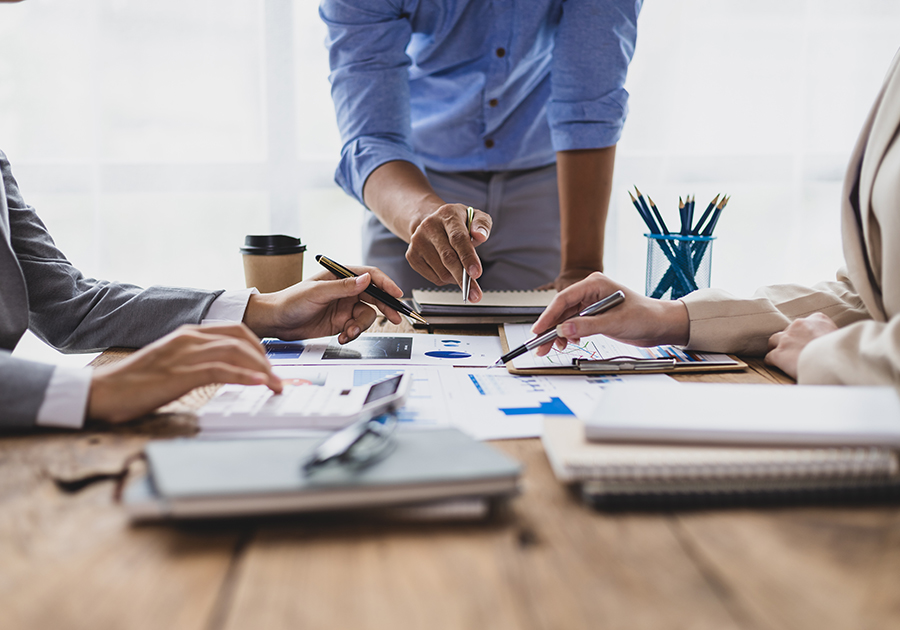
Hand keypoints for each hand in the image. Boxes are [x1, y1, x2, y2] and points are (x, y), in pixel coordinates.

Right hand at [88, 323, 280, 423]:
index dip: (258, 347)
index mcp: (188, 334)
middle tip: (276, 378)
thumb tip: (223, 371)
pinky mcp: (180, 373)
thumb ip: (197, 361)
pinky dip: (244, 376)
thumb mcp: (173, 364)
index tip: (269, 365)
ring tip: (275, 385)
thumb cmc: (135, 383)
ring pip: (236, 352)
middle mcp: (189, 338)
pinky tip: (258, 384)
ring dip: (261, 369)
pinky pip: (220, 370)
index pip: (235, 330)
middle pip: (241, 339)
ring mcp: (185, 354)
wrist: (103, 392)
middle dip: (265, 358)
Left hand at [243, 267, 403, 342]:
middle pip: (375, 296)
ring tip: (348, 333)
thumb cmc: (290, 300)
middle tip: (395, 318)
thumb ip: (343, 287)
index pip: (370, 276)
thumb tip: (366, 279)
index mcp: (340, 275)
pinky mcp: (341, 322)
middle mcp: (346, 290)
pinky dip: (352, 334)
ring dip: (361, 326)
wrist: (276, 321)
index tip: (396, 294)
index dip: (386, 284)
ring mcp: (344, 307)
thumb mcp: (317, 292)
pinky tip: (342, 337)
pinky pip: (356, 328)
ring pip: (366, 315)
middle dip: (385, 308)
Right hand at [406, 203, 491, 301]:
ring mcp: (417, 241)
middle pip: (448, 258)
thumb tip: (481, 236)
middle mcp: (429, 226)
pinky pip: (434, 278)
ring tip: (462, 270)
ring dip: (456, 278)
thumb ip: (482, 224)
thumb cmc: (457, 223)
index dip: (468, 257)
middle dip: (464, 278)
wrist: (430, 222)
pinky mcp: (412, 255)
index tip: (476, 274)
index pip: (458, 238)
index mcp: (447, 215)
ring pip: (442, 272)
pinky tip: (448, 270)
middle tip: (476, 294)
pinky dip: (446, 279)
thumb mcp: (474, 216)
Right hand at [530, 272, 689, 355]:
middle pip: (562, 309)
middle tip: (540, 345)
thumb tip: (563, 329)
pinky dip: (569, 334)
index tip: (539, 330)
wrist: (660, 325)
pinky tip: (569, 342)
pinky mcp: (594, 315)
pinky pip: (574, 323)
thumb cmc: (645, 316)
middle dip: (550, 328)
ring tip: (554, 348)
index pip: (564, 298)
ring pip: (566, 318)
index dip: (549, 315)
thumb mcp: (615, 322)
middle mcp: (591, 291)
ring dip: (559, 333)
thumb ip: (587, 325)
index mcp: (595, 284)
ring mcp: (592, 303)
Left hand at [765, 313, 837, 378]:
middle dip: (791, 339)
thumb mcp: (842, 336)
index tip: (810, 340)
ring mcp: (787, 338)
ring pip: (774, 340)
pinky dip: (772, 361)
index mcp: (817, 319)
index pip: (808, 322)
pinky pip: (769, 357)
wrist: (834, 360)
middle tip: (796, 350)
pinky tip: (776, 366)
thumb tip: (834, 342)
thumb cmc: (843, 351)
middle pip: (790, 330)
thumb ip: (833, 335)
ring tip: (782, 355)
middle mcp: (799, 325)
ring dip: (777, 347)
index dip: (807, 333)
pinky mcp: (779, 353)